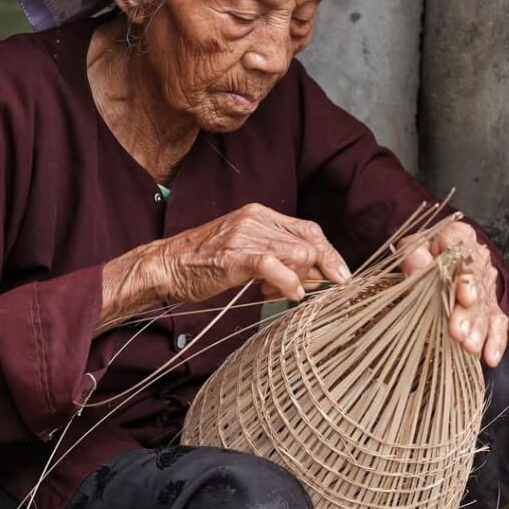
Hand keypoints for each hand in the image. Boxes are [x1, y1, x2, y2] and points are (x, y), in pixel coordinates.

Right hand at [143, 203, 350, 304]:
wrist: (166, 265)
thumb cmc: (204, 263)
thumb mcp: (245, 250)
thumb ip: (277, 256)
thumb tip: (314, 273)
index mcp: (260, 214)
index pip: (309, 228)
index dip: (330, 252)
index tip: (342, 273)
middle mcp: (255, 219)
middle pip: (310, 240)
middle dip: (324, 266)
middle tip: (326, 287)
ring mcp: (245, 236)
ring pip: (298, 252)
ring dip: (302, 277)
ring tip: (286, 292)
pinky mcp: (235, 257)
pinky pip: (274, 266)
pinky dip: (290, 283)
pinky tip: (290, 294)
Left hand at [398, 221, 508, 367]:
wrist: (436, 259)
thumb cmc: (422, 252)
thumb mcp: (411, 247)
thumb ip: (413, 256)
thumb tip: (418, 269)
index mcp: (459, 237)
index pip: (465, 253)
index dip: (466, 276)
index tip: (463, 297)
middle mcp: (478, 259)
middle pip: (477, 287)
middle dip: (468, 313)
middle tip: (458, 333)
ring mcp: (487, 284)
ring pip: (486, 307)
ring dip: (479, 329)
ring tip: (469, 348)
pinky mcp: (491, 306)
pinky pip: (498, 323)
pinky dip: (496, 341)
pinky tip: (490, 357)